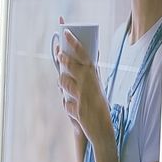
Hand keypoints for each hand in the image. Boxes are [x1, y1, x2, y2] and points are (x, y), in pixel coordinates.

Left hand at [56, 20, 112, 150]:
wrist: (103, 130)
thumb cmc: (99, 107)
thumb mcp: (97, 88)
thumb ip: (89, 75)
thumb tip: (83, 58)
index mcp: (95, 77)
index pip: (85, 55)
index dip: (74, 42)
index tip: (65, 31)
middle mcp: (89, 84)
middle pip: (72, 65)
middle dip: (63, 58)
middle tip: (58, 53)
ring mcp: (82, 96)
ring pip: (63, 83)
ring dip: (62, 85)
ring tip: (65, 87)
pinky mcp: (77, 109)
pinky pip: (66, 104)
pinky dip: (68, 107)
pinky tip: (75, 110)